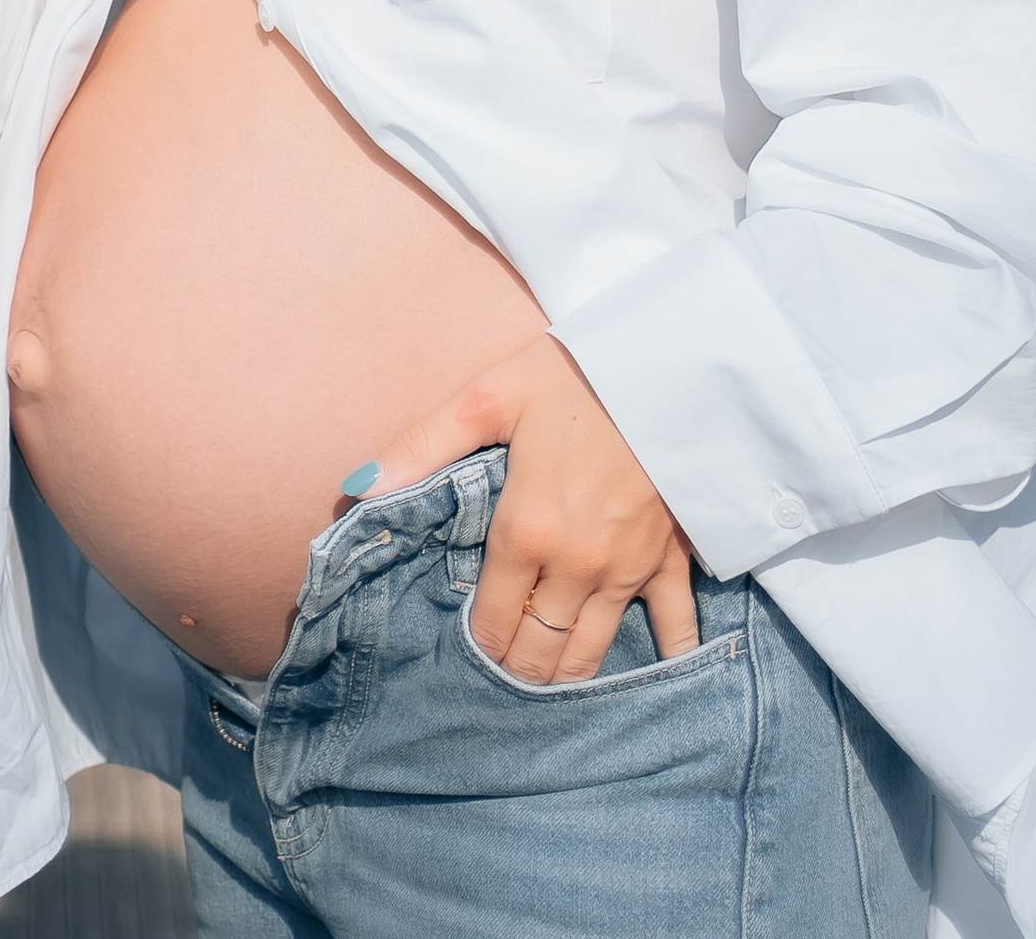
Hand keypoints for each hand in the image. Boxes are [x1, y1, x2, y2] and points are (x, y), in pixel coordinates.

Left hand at [353, 336, 696, 682]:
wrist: (669, 360)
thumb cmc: (574, 373)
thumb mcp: (490, 395)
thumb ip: (423, 445)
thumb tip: (360, 487)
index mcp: (527, 530)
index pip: (492, 624)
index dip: (476, 644)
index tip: (465, 646)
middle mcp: (577, 566)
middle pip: (538, 654)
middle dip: (513, 667)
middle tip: (499, 665)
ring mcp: (629, 570)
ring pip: (591, 658)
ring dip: (563, 676)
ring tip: (542, 674)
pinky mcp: (674, 562)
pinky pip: (676, 632)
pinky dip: (663, 658)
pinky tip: (644, 673)